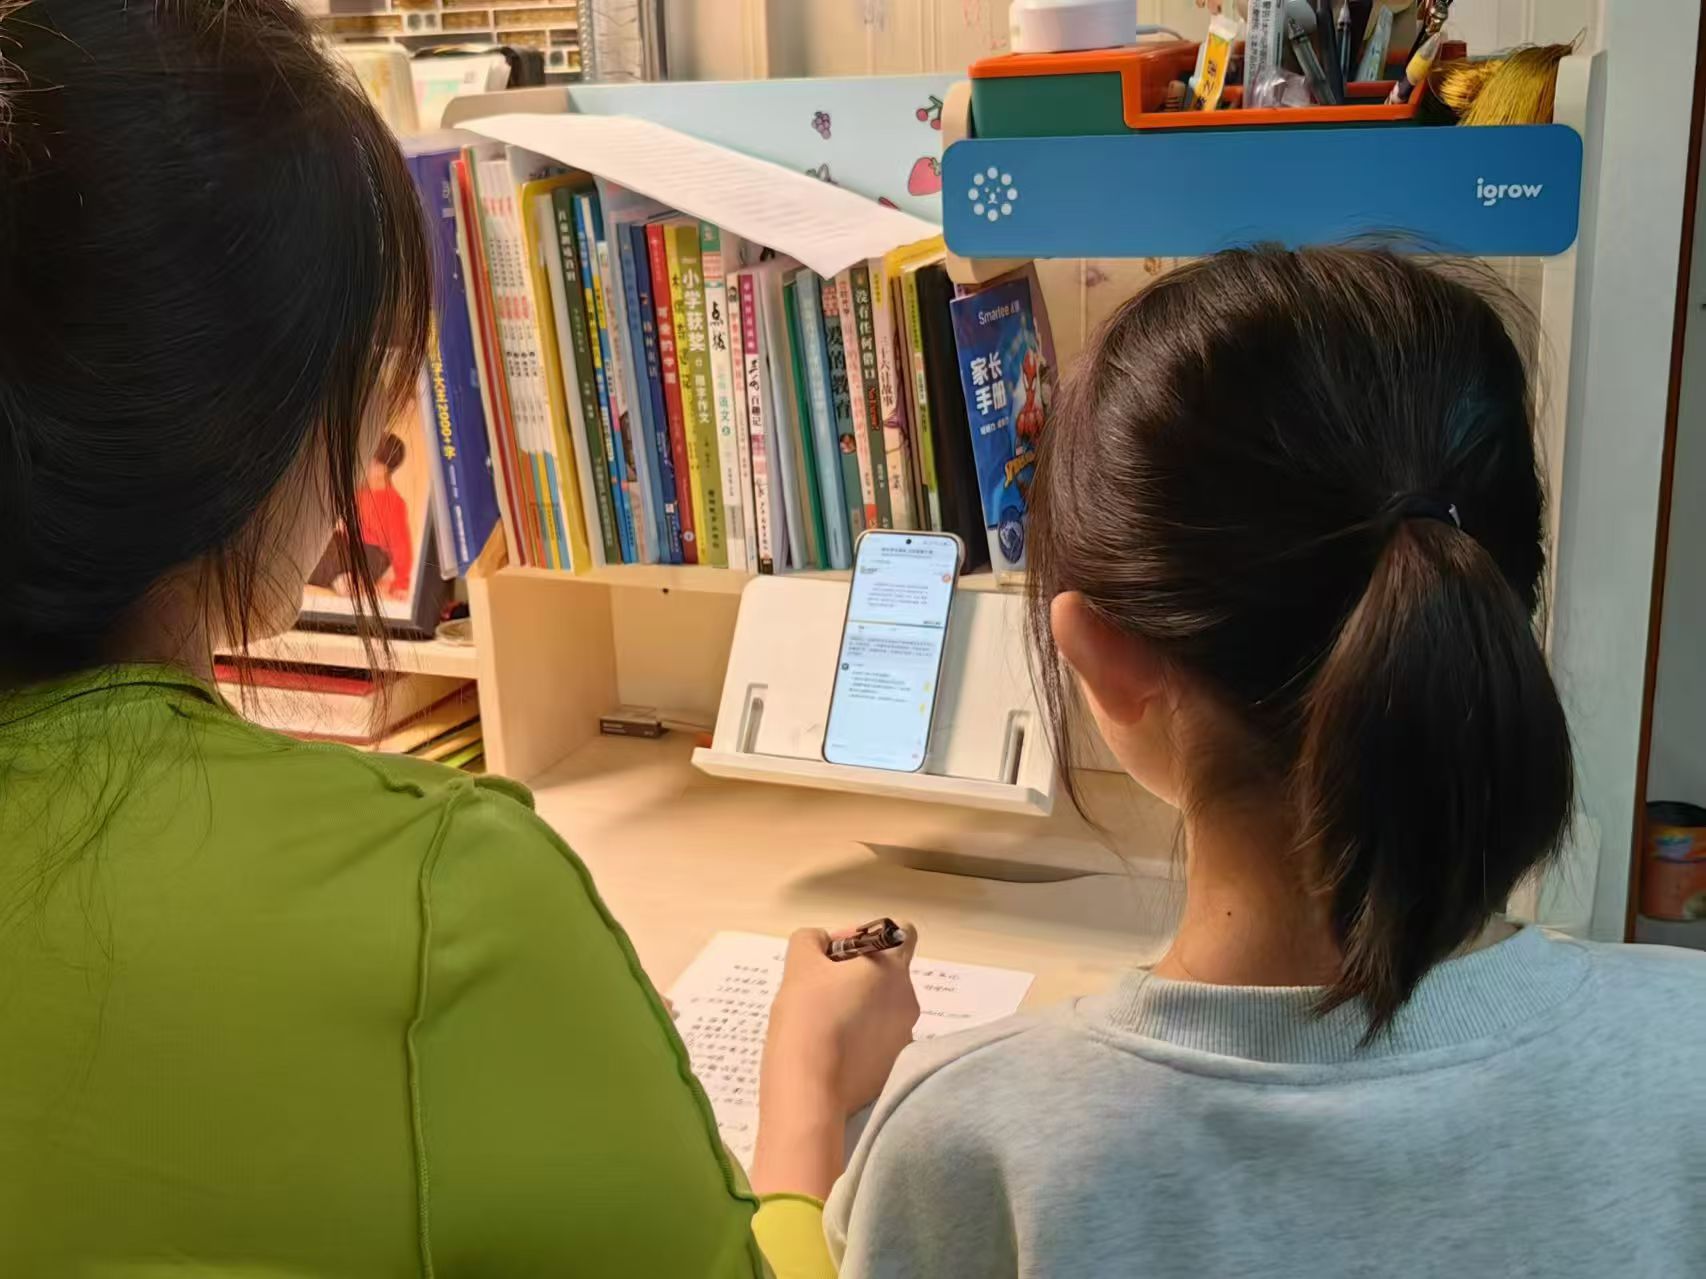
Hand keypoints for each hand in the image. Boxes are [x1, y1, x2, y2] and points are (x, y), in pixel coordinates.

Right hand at [749, 923, 919, 1197]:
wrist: (808, 1088)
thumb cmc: (807, 1015)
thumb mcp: (799, 964)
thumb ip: (812, 941)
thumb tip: (823, 944)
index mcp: (892, 968)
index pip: (903, 933)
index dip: (871, 936)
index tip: (840, 955)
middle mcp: (908, 1000)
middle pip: (889, 975)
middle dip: (858, 976)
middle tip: (821, 988)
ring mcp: (904, 1038)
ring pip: (883, 1010)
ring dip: (860, 1008)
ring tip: (823, 1023)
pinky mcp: (893, 1068)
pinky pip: (879, 1043)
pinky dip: (860, 1040)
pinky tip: (832, 1050)